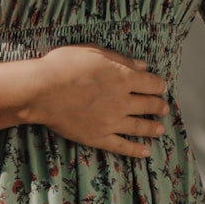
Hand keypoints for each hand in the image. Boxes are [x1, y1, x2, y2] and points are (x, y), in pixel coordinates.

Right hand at [28, 44, 168, 157]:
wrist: (41, 91)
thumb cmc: (63, 66)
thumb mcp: (93, 52)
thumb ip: (120, 59)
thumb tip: (142, 65)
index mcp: (123, 77)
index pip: (151, 83)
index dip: (159, 85)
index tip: (162, 87)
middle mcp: (122, 101)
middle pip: (149, 105)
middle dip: (159, 106)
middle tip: (163, 108)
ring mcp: (112, 122)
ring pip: (140, 127)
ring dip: (153, 128)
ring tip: (160, 130)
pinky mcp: (99, 137)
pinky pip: (122, 146)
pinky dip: (136, 150)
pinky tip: (145, 152)